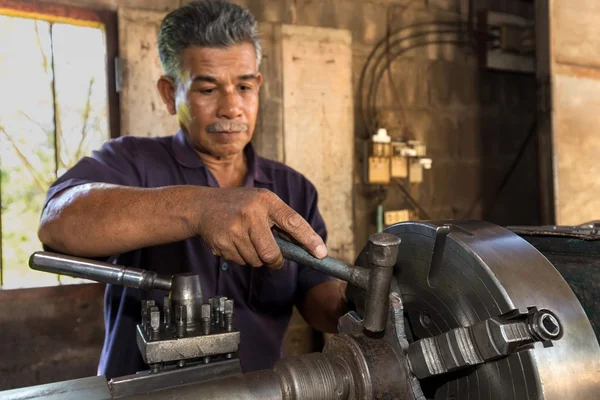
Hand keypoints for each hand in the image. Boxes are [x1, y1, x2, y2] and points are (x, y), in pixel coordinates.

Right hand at [190, 187, 326, 268]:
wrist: (202, 206)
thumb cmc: (240, 205)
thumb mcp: (262, 203)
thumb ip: (282, 221)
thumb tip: (307, 245)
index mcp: (266, 201)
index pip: (293, 222)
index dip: (309, 239)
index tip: (321, 252)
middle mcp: (250, 214)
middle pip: (271, 253)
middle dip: (274, 260)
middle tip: (273, 257)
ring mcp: (234, 229)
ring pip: (256, 261)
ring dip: (255, 257)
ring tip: (246, 239)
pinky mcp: (222, 243)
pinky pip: (240, 262)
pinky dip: (241, 257)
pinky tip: (234, 241)